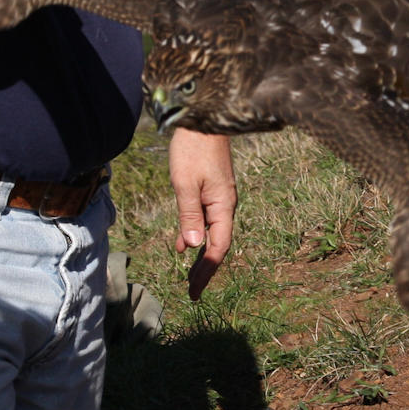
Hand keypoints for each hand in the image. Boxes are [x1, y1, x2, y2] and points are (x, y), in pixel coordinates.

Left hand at [168, 128, 236, 300]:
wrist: (202, 118)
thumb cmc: (192, 149)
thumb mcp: (185, 184)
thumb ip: (189, 216)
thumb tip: (195, 248)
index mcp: (223, 206)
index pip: (218, 248)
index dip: (206, 271)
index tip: (194, 291)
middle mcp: (225, 204)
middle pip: (217, 244)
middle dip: (204, 268)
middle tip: (191, 290)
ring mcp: (220, 197)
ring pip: (211, 232)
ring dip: (200, 253)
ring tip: (187, 274)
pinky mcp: (212, 189)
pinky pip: (206, 219)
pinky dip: (195, 233)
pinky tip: (183, 243)